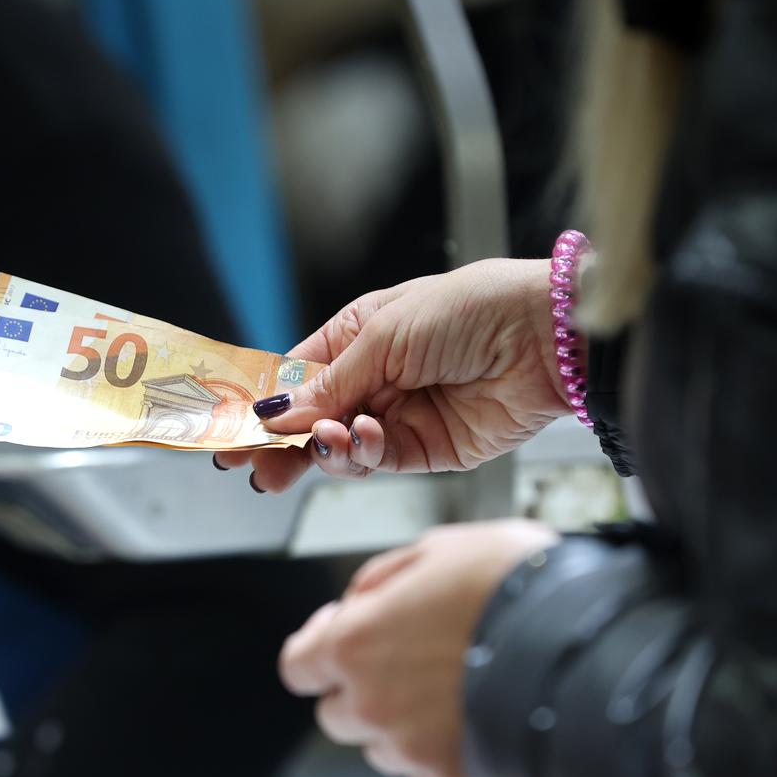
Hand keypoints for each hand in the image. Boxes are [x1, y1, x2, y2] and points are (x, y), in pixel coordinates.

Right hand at [215, 259, 567, 492]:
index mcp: (355, 337)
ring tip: (327, 439)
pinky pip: (377, 462)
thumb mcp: (385, 335)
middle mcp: (372, 379)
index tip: (231, 432)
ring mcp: (397, 416)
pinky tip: (366, 436)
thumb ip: (330, 383)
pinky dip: (363, 455)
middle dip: (280, 444)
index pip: (294, 377)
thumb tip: (278, 414)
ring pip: (338, 448)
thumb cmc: (470, 310)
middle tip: (254, 466)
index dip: (262, 405)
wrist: (546, 339)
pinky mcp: (426, 449)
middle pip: (308, 422)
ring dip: (325, 448)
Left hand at [280, 519, 558, 776]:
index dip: (320, 647)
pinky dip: (440, 755)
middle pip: (337, 713)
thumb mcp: (439, 548)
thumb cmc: (516, 583)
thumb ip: (382, 578)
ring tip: (455, 687)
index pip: (298, 666)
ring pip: (383, 747)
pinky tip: (472, 719)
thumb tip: (359, 601)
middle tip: (412, 661)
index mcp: (355, 643)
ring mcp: (412, 750)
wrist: (591, 640)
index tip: (348, 633)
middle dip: (364, 687)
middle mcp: (372, 704)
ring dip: (404, 722)